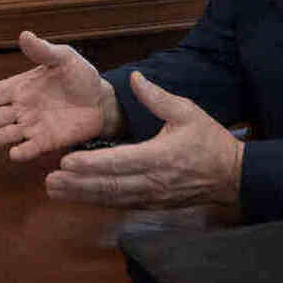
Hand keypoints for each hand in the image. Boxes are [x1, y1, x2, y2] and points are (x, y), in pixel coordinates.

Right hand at [0, 31, 119, 160]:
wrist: (102, 100)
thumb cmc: (81, 77)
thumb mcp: (63, 58)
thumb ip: (43, 50)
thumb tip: (25, 35)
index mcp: (22, 87)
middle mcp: (23, 108)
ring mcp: (34, 125)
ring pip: (7, 134)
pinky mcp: (47, 141)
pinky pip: (31, 148)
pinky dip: (22, 152)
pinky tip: (13, 154)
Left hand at [45, 71, 243, 207]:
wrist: (233, 175)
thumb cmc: (210, 141)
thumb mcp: (187, 111)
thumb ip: (157, 97)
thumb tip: (134, 78)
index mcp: (159, 156)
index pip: (118, 162)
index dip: (90, 164)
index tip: (66, 162)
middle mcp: (152, 181)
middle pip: (108, 186)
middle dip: (77, 184)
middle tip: (49, 181)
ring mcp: (152, 196)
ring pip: (111, 198)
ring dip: (82, 196)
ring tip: (55, 191)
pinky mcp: (153, 204)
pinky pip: (121, 204)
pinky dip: (98, 201)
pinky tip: (79, 197)